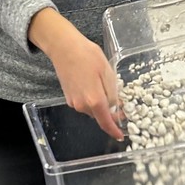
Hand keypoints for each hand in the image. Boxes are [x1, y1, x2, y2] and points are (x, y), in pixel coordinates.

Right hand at [29, 8, 122, 139]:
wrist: (63, 48)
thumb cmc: (88, 55)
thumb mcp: (107, 71)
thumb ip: (112, 93)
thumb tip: (115, 106)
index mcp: (95, 100)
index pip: (106, 122)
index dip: (114, 131)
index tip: (121, 136)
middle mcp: (82, 105)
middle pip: (100, 116)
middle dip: (110, 114)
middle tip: (121, 105)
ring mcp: (73, 102)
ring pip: (92, 110)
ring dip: (100, 105)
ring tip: (106, 89)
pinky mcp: (68, 97)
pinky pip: (84, 104)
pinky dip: (91, 100)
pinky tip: (93, 85)